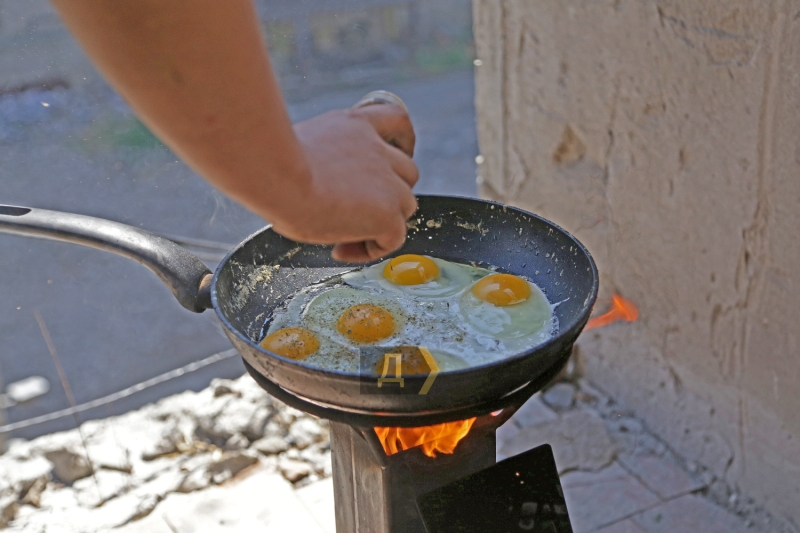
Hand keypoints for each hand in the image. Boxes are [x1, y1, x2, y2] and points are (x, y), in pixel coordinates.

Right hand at [269, 103, 418, 262]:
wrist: (275, 174)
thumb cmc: (270, 162)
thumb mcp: (298, 147)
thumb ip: (319, 158)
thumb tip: (311, 184)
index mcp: (354, 126)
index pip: (395, 121)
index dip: (402, 141)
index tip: (393, 157)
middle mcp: (376, 150)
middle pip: (406, 173)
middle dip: (387, 193)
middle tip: (352, 212)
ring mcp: (388, 181)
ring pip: (405, 205)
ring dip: (381, 223)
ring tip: (341, 235)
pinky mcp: (388, 212)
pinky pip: (393, 238)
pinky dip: (370, 250)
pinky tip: (339, 250)